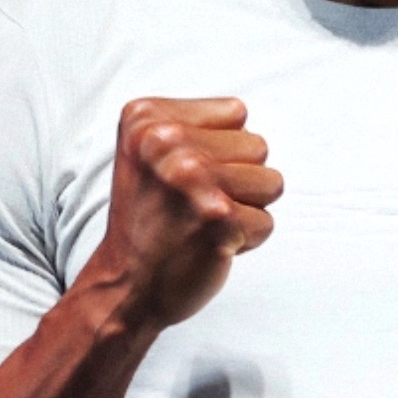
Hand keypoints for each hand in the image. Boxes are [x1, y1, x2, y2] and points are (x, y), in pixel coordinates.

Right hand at [79, 98, 283, 334]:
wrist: (126, 284)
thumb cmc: (151, 217)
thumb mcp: (149, 151)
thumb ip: (192, 123)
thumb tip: (243, 113)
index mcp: (147, 117)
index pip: (236, 113)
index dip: (222, 149)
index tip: (184, 176)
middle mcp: (165, 143)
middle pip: (258, 146)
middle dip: (238, 179)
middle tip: (195, 204)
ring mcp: (191, 180)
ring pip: (271, 182)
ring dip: (246, 208)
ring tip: (204, 221)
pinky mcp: (216, 218)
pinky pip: (267, 222)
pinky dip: (246, 239)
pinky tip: (209, 244)